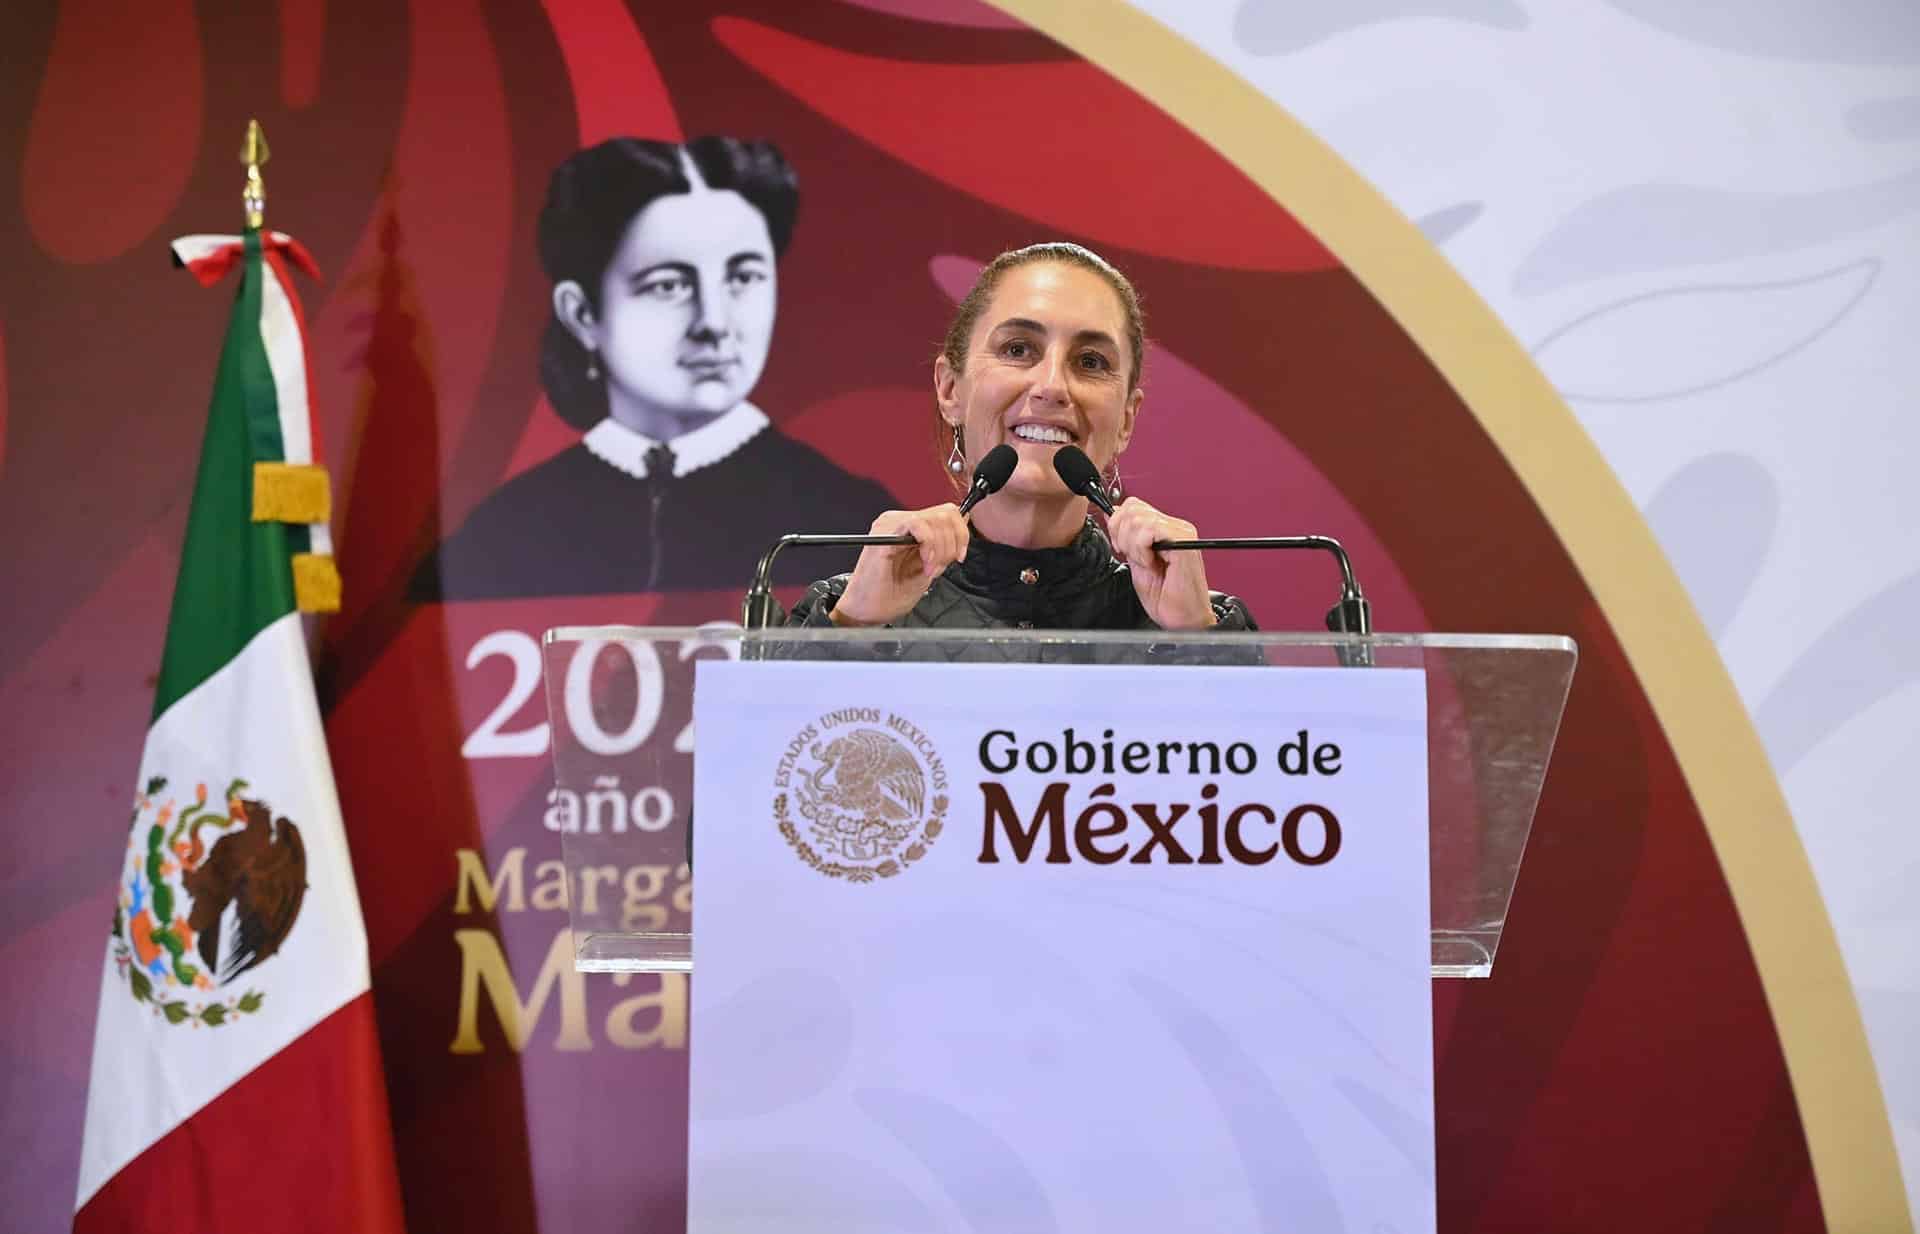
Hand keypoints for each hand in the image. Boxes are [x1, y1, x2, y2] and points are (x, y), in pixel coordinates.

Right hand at [829, 504, 970, 626]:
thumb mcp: (928, 569)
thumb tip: (961, 532)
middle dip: (952, 544)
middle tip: (940, 567)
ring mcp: (891, 524)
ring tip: (929, 569)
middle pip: (945, 513)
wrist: (865, 610)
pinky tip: (925, 563)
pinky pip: (917, 523)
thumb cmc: (889, 595)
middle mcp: (900, 521)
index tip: (960, 556)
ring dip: (941, 547)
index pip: (946, 513)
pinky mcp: (884, 533)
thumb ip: (943, 549)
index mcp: (910, 527)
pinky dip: (929, 544)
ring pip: (935, 518)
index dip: (961, 534)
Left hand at [1106, 497, 1216, 629]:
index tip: (1120, 548)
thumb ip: (1126, 539)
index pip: (1133, 506)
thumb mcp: (1136, 563)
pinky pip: (1149, 529)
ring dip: (1132, 544)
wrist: (1183, 620)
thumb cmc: (1167, 599)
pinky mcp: (1183, 541)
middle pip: (1132, 507)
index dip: (1117, 525)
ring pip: (1138, 517)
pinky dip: (1141, 548)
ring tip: (1144, 562)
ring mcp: (1180, 533)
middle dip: (1120, 534)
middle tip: (1131, 556)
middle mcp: (1174, 528)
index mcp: (1164, 530)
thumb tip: (1113, 515)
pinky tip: (1150, 563)